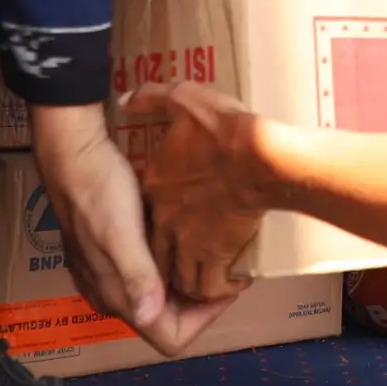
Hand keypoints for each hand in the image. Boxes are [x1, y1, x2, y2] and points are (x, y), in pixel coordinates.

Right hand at [29, 101, 236, 354]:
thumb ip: (137, 275)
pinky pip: (148, 274)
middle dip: (200, 302)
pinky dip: (171, 266)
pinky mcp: (110, 253)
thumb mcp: (121, 231)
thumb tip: (150, 317)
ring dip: (187, 283)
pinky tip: (184, 240)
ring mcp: (108, 274)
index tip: (227, 288)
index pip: (169, 339)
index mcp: (117, 296)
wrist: (71, 153)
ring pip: (159, 297)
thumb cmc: (98, 188)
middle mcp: (112, 293)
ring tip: (214, 253)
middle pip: (166, 320)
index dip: (203, 320)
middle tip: (228, 269)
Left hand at [127, 81, 269, 302]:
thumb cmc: (224, 129)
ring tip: (212, 273)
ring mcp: (190, 242)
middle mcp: (166, 222)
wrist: (258, 157)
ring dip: (194, 281)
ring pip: (181, 278)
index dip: (158, 226)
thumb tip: (128, 98)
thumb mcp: (184, 100)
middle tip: (191, 261)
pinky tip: (234, 278)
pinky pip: (211, 286)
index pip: (143, 218)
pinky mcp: (218, 255)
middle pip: (157, 257)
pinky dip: (220, 288)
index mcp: (156, 189)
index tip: (178, 225)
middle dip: (170, 265)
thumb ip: (154, 98)